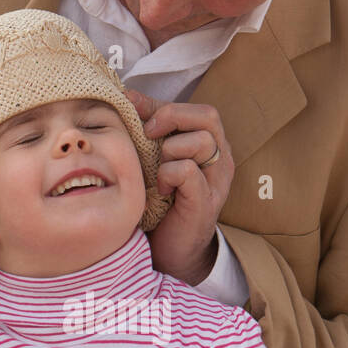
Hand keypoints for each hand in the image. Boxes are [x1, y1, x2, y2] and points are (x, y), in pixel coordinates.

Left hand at [124, 89, 233, 285]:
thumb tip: (127, 95)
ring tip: (156, 171)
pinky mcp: (205, 203)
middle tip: (147, 134)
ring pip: (200, 142)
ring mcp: (216, 182)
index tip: (133, 110)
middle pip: (208, 116)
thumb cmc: (160, 203)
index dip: (163, 105)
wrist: (169, 252)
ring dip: (169, 150)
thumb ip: (147, 129)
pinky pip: (188, 171)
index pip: (197, 109)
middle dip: (171, 117)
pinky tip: (160, 190)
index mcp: (210, 146)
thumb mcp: (153, 159)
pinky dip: (168, 174)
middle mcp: (220, 160)